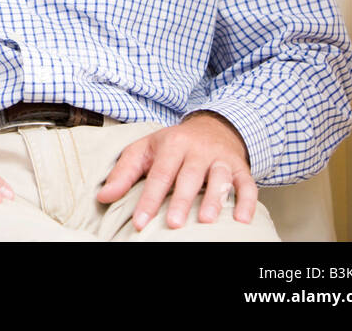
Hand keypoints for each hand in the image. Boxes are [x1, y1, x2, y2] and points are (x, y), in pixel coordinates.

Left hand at [97, 111, 255, 230]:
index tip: (140, 222)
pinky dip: (247, 201)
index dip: (149, 199)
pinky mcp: (240, 168)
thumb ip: (124, 173)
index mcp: (171, 144)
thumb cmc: (172, 144)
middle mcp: (197, 150)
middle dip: (181, 201)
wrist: (211, 127)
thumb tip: (103, 196)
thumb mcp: (145, 150)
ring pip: (220, 178)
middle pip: (189, 176)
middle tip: (174, 224)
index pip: (159, 174)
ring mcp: (220, 159)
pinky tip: (242, 220)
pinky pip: (248, 184)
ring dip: (215, 199)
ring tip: (206, 220)